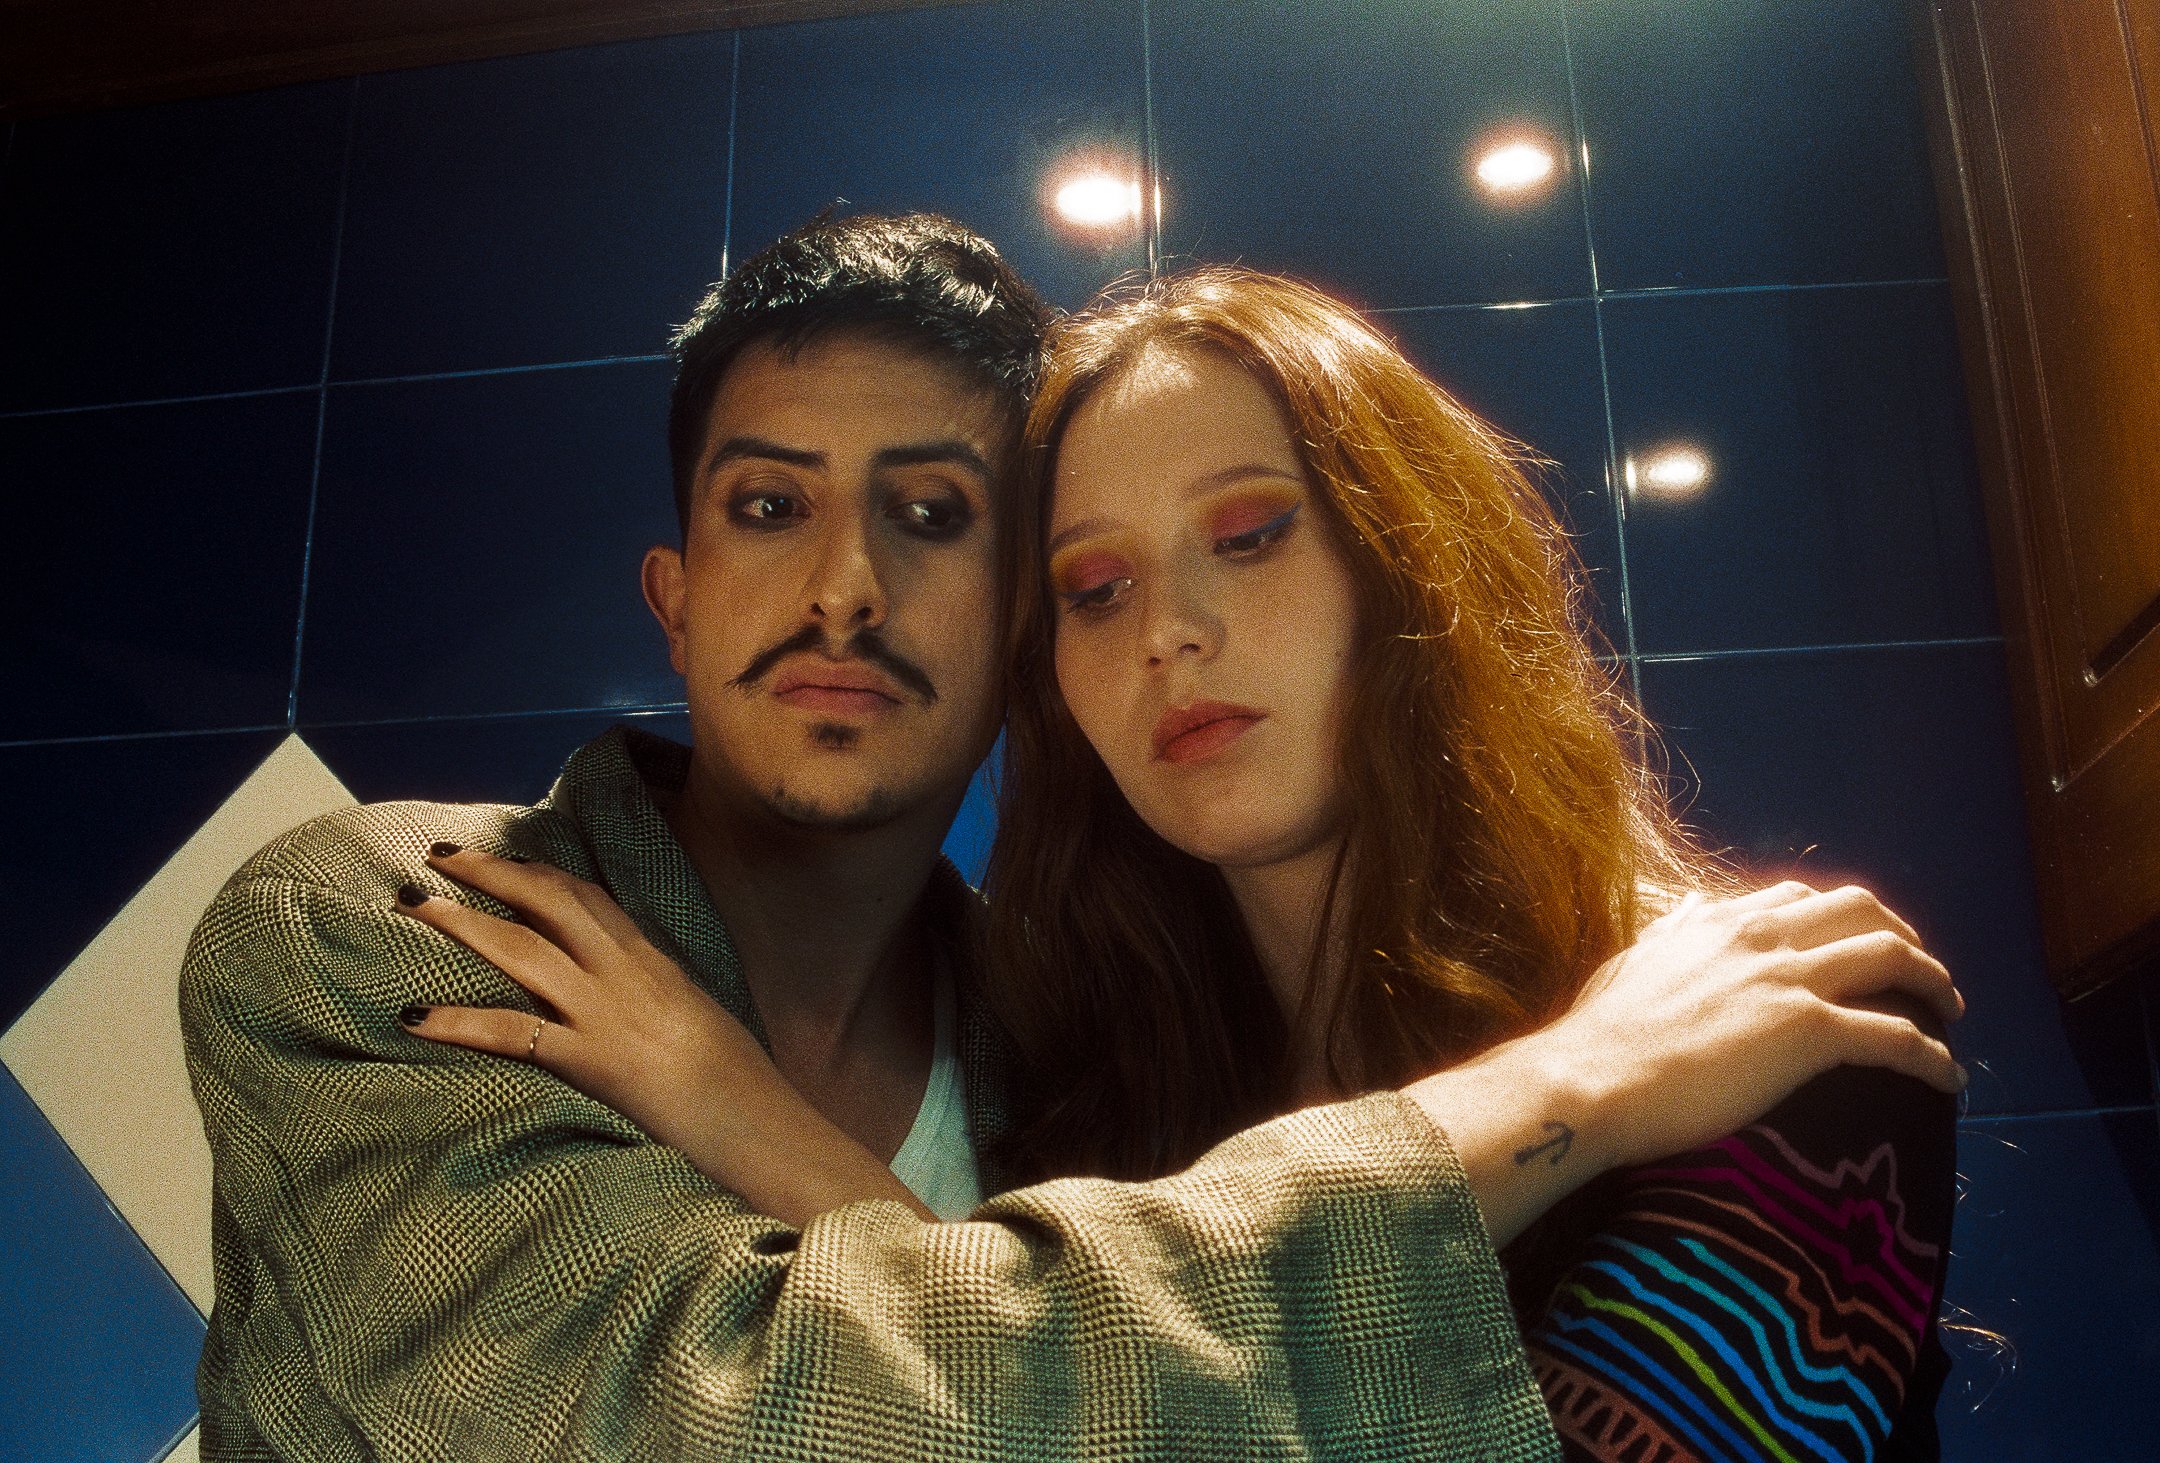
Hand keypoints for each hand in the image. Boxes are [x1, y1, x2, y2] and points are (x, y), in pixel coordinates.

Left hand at [392, 845, 930, 1222]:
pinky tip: (410, 1017)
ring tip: (411, 904)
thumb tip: (635, 1007)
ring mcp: (611, 1014)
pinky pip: (513, 1032)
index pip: (589, 897)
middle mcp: (630, 975)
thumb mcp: (703, 1026)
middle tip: (439, 857)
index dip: (538, 872)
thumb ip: (663, 1004)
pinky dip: (457, 1021)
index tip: (500, 859)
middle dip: (490, 871)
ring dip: (461, 922)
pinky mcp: (594, 1062)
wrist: (768, 1130)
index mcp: (657, 963)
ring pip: (522, 949)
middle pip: (550, 902)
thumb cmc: (744, 1093)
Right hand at [1405, 880, 1963, 1245]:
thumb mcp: (1632, 963)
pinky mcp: (1809, 1033)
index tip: (1856, 942)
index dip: (1842, 917)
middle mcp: (1762, 938)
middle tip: (1919, 973)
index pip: (1801, 898)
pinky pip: (1897, 1037)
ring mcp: (1789, 981)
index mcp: (1720, 923)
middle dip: (1904, 936)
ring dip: (1934, 983)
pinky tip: (1948, 1078)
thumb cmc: (1599, 1037)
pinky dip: (1933, 1057)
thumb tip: (1695, 909)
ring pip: (1892, 958)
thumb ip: (1674, 934)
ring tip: (1949, 1013)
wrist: (1592, 1080)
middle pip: (1863, 911)